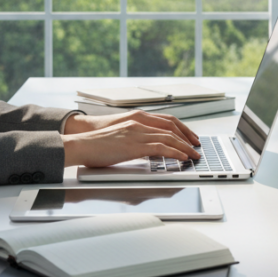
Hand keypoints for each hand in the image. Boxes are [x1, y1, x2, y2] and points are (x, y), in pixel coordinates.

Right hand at [62, 119, 201, 168]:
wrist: (80, 143)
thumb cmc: (96, 143)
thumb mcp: (120, 136)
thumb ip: (135, 138)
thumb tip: (148, 149)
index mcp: (136, 118)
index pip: (166, 120)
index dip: (181, 128)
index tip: (190, 136)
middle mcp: (139, 122)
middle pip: (172, 127)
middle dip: (187, 137)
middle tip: (197, 146)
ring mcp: (137, 132)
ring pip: (169, 137)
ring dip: (185, 146)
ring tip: (194, 155)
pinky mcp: (134, 145)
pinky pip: (161, 147)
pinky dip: (175, 152)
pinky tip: (182, 157)